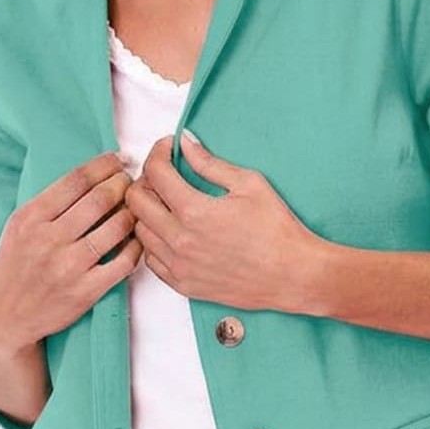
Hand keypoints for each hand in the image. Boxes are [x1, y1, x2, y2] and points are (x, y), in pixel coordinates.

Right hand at [0, 151, 141, 353]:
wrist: (5, 317)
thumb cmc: (15, 267)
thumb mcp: (19, 227)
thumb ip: (49, 204)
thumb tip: (90, 176)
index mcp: (30, 218)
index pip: (75, 180)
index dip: (103, 165)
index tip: (118, 160)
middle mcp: (49, 239)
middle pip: (100, 199)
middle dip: (123, 184)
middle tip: (132, 181)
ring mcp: (69, 266)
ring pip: (117, 228)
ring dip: (133, 213)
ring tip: (137, 208)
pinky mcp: (86, 291)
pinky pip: (123, 262)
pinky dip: (136, 247)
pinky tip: (137, 239)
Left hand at [124, 131, 323, 312]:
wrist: (293, 275)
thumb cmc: (278, 230)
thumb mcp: (250, 184)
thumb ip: (211, 163)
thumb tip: (186, 143)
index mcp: (195, 211)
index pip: (155, 172)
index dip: (158, 152)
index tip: (169, 148)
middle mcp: (180, 240)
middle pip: (136, 201)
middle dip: (147, 179)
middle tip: (165, 175)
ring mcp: (179, 266)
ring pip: (139, 231)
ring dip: (148, 213)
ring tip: (169, 204)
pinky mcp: (184, 285)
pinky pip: (151, 260)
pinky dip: (155, 242)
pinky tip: (173, 233)